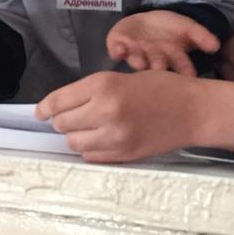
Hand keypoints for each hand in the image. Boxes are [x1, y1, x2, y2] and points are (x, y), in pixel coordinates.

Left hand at [34, 71, 233, 162]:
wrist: (193, 110)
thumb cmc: (161, 87)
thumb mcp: (123, 77)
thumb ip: (93, 91)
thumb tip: (62, 106)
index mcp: (103, 85)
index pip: (59, 101)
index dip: (45, 108)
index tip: (40, 112)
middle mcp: (105, 111)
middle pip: (63, 124)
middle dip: (62, 121)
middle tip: (68, 118)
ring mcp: (114, 136)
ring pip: (75, 143)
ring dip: (75, 137)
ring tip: (86, 129)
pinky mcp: (124, 155)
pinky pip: (91, 157)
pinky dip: (90, 150)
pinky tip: (100, 140)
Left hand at [105, 10, 220, 76]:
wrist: (145, 21)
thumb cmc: (168, 29)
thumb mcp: (188, 28)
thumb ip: (201, 36)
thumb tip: (216, 46)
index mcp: (171, 59)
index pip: (181, 68)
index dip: (185, 72)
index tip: (189, 77)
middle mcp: (152, 61)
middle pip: (157, 66)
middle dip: (158, 67)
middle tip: (160, 68)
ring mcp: (135, 54)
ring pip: (136, 60)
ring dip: (137, 60)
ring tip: (140, 62)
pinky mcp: (118, 46)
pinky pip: (116, 50)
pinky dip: (117, 50)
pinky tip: (120, 50)